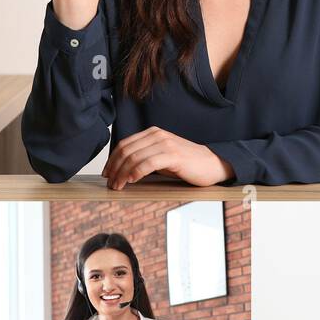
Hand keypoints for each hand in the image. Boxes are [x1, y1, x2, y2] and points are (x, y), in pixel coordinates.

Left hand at [101, 128, 233, 190]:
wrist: (212, 164)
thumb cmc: (187, 163)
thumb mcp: (162, 157)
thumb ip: (145, 158)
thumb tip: (123, 170)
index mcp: (153, 133)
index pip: (124, 144)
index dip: (112, 160)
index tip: (107, 174)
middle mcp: (157, 135)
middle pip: (126, 150)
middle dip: (114, 168)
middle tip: (110, 183)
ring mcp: (165, 144)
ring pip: (134, 157)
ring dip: (122, 174)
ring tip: (118, 186)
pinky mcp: (173, 155)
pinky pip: (148, 163)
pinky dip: (136, 172)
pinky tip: (132, 181)